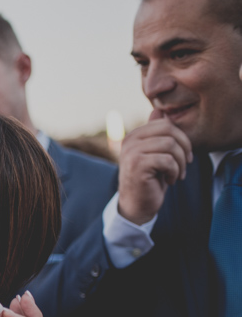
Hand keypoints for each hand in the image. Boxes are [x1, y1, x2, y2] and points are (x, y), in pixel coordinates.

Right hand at [117, 109, 192, 224]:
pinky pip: (167, 160)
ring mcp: (131, 152)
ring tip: (177, 174)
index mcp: (134, 135)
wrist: (137, 205)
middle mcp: (129, 141)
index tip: (185, 155)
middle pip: (169, 130)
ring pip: (170, 145)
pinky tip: (170, 181)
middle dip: (184, 147)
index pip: (165, 124)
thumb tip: (158, 111)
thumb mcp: (155, 154)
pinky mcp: (137, 165)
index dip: (182, 138)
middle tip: (186, 164)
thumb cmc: (149, 179)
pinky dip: (174, 172)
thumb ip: (155, 134)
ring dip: (181, 162)